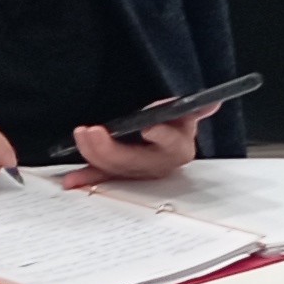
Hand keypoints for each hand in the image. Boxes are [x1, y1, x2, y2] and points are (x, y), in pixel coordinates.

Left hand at [67, 115, 195, 180]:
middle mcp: (158, 164)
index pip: (171, 143)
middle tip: (93, 131)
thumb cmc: (174, 123)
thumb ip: (195, 108)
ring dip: (94, 155)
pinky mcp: (119, 174)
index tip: (149, 126)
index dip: (161, 136)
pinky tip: (71, 181)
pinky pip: (102, 178)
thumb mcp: (186, 113)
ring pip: (115, 168)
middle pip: (134, 160)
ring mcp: (137, 172)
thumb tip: (212, 102)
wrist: (166, 135)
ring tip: (82, 135)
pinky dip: (86, 178)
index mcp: (178, 147)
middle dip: (111, 147)